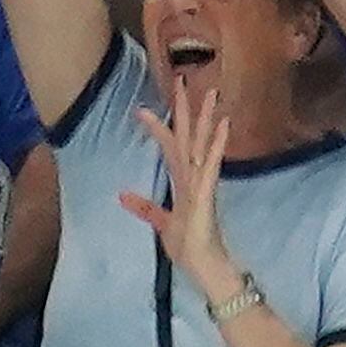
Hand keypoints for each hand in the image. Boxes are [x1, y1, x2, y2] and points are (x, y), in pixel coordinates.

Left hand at [113, 89, 241, 296]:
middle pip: (189, 136)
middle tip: (182, 79)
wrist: (205, 267)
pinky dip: (217, 144)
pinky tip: (223, 126)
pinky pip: (212, 163)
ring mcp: (202, 183)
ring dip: (205, 118)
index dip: (158, 126)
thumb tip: (122, 195)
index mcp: (184, 183)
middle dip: (186, 109)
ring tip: (211, 93)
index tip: (144, 108)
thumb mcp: (161, 223)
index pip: (171, 147)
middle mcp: (194, 177)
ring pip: (202, 143)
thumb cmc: (190, 248)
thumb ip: (145, 208)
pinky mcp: (207, 193)